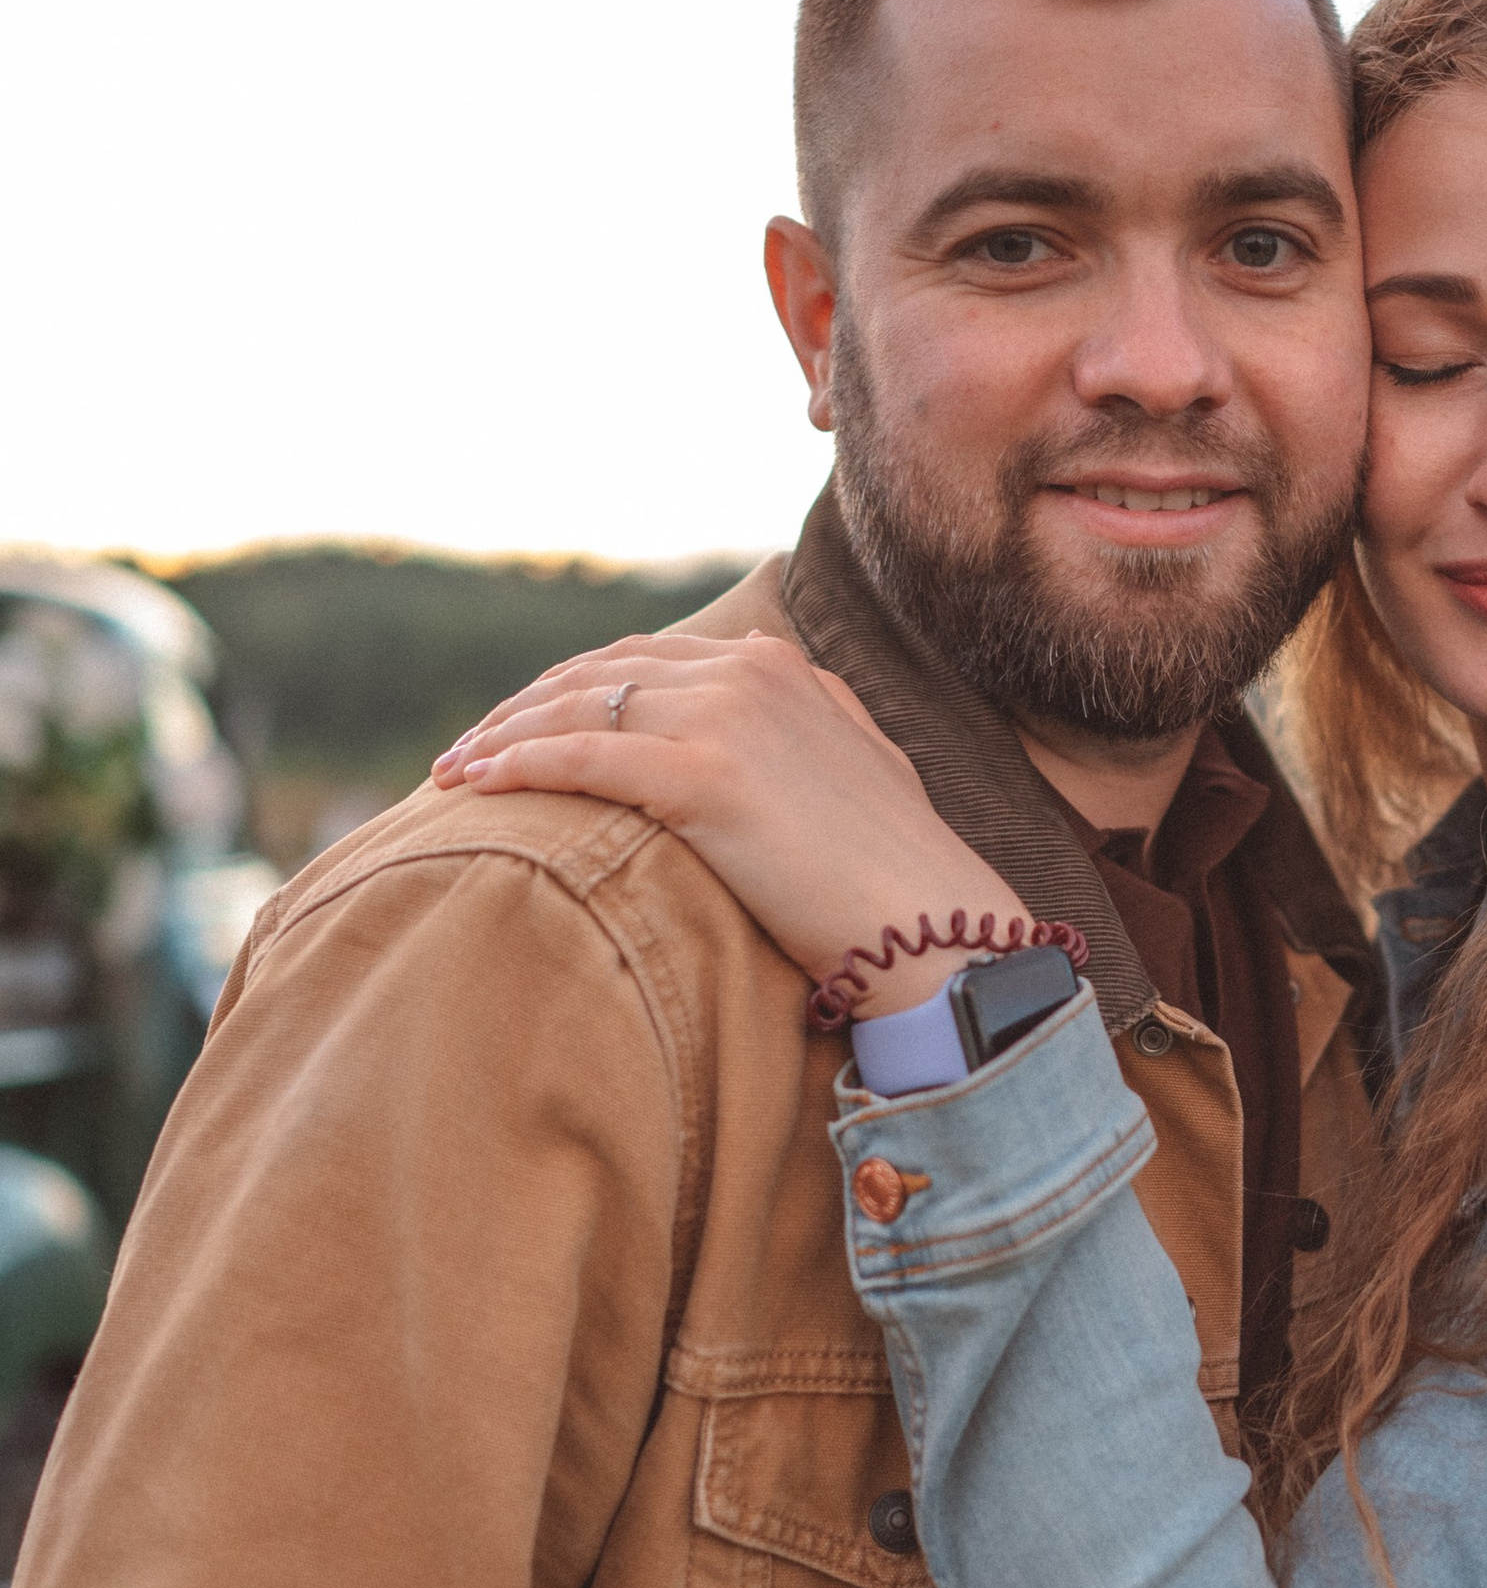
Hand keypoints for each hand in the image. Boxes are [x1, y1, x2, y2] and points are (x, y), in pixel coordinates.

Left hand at [433, 630, 1030, 1011]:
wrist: (936, 929)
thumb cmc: (893, 881)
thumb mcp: (852, 776)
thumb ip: (802, 731)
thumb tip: (758, 721)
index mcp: (780, 668)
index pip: (646, 658)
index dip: (570, 688)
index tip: (519, 727)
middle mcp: (749, 673)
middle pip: (598, 672)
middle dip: (520, 706)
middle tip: (464, 750)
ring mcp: (728, 717)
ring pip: (578, 706)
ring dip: (501, 734)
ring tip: (449, 771)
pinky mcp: (705, 774)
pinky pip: (582, 757)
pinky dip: (516, 765)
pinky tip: (471, 786)